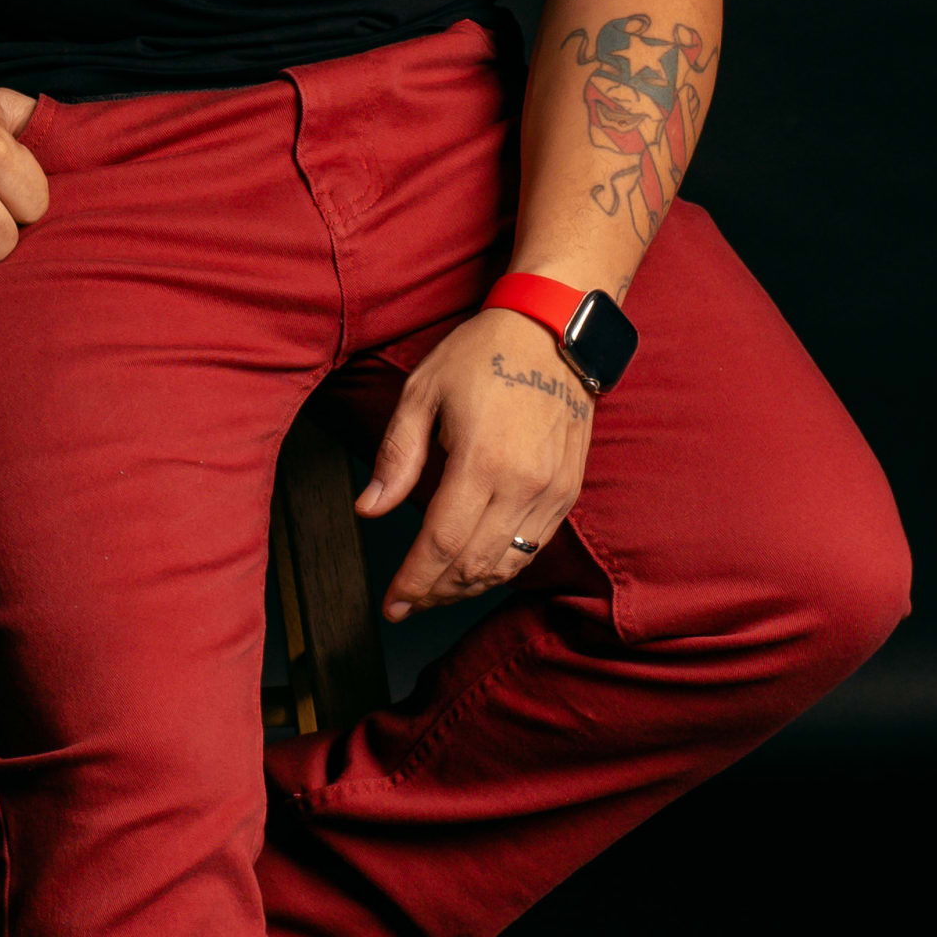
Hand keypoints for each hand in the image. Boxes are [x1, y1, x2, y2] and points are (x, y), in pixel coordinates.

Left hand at [358, 304, 593, 619]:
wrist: (554, 332)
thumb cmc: (483, 354)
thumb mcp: (423, 392)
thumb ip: (396, 456)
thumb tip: (368, 507)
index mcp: (482, 460)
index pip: (442, 544)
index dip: (414, 582)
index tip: (392, 605)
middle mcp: (523, 484)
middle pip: (473, 565)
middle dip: (434, 593)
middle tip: (407, 602)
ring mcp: (551, 491)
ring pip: (506, 565)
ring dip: (467, 587)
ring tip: (435, 590)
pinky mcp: (568, 491)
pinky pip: (534, 548)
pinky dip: (501, 567)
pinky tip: (475, 567)